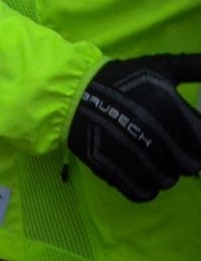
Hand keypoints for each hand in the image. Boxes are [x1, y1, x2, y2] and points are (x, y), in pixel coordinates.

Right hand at [67, 55, 200, 201]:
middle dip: (182, 158)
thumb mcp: (161, 66)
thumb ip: (195, 67)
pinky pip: (143, 193)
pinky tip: (137, 170)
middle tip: (167, 147)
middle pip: (190, 166)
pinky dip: (144, 187)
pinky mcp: (112, 171)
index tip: (187, 137)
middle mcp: (154, 134)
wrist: (71, 93)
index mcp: (170, 107)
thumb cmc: (122, 80)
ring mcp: (132, 155)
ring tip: (150, 158)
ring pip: (168, 182)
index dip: (197, 141)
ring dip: (162, 173)